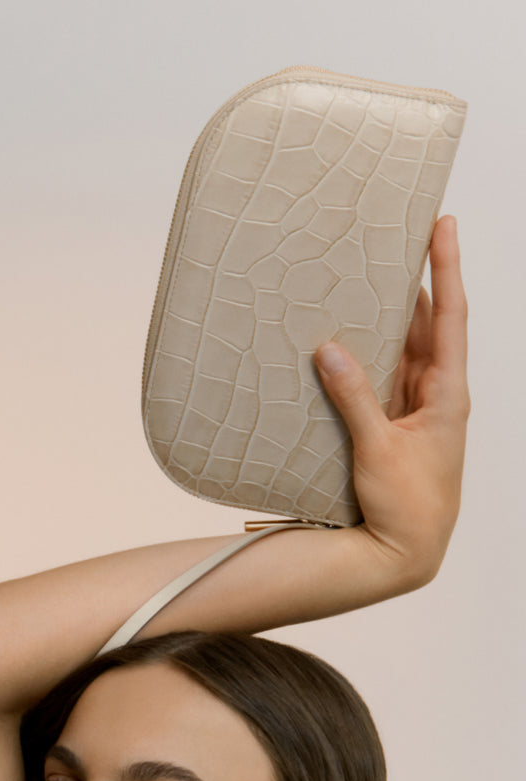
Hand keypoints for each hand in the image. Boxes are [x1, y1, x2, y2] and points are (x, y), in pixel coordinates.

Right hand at [314, 213, 468, 586]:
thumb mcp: (378, 449)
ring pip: (402, 350)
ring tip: (367, 276)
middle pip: (426, 325)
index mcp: (448, 395)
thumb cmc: (408, 506)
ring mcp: (413, 410)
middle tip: (394, 239)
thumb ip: (355, 396)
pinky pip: (380, 378)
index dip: (446, 269)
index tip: (443, 226)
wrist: (405, 553)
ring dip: (386, 317)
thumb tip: (330, 348)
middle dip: (414, 282)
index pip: (450, 317)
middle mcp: (436, 395)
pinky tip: (345, 337)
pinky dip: (366, 356)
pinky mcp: (391, 427)